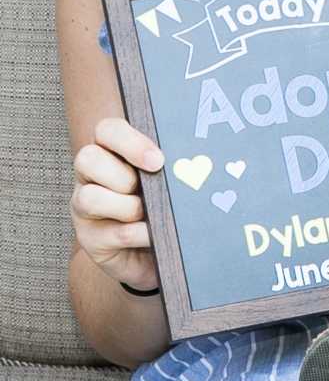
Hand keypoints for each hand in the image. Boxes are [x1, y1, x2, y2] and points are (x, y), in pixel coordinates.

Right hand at [71, 117, 163, 290]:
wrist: (158, 251)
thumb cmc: (163, 205)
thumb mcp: (166, 179)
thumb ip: (169, 164)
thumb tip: (192, 160)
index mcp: (110, 151)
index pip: (107, 130)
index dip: (130, 142)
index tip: (158, 160)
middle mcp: (90, 176)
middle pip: (87, 158)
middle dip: (123, 175)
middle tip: (147, 188)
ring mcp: (84, 208)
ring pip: (89, 198)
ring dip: (127, 207)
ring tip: (148, 214)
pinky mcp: (91, 240)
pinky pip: (114, 233)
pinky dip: (140, 233)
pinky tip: (155, 235)